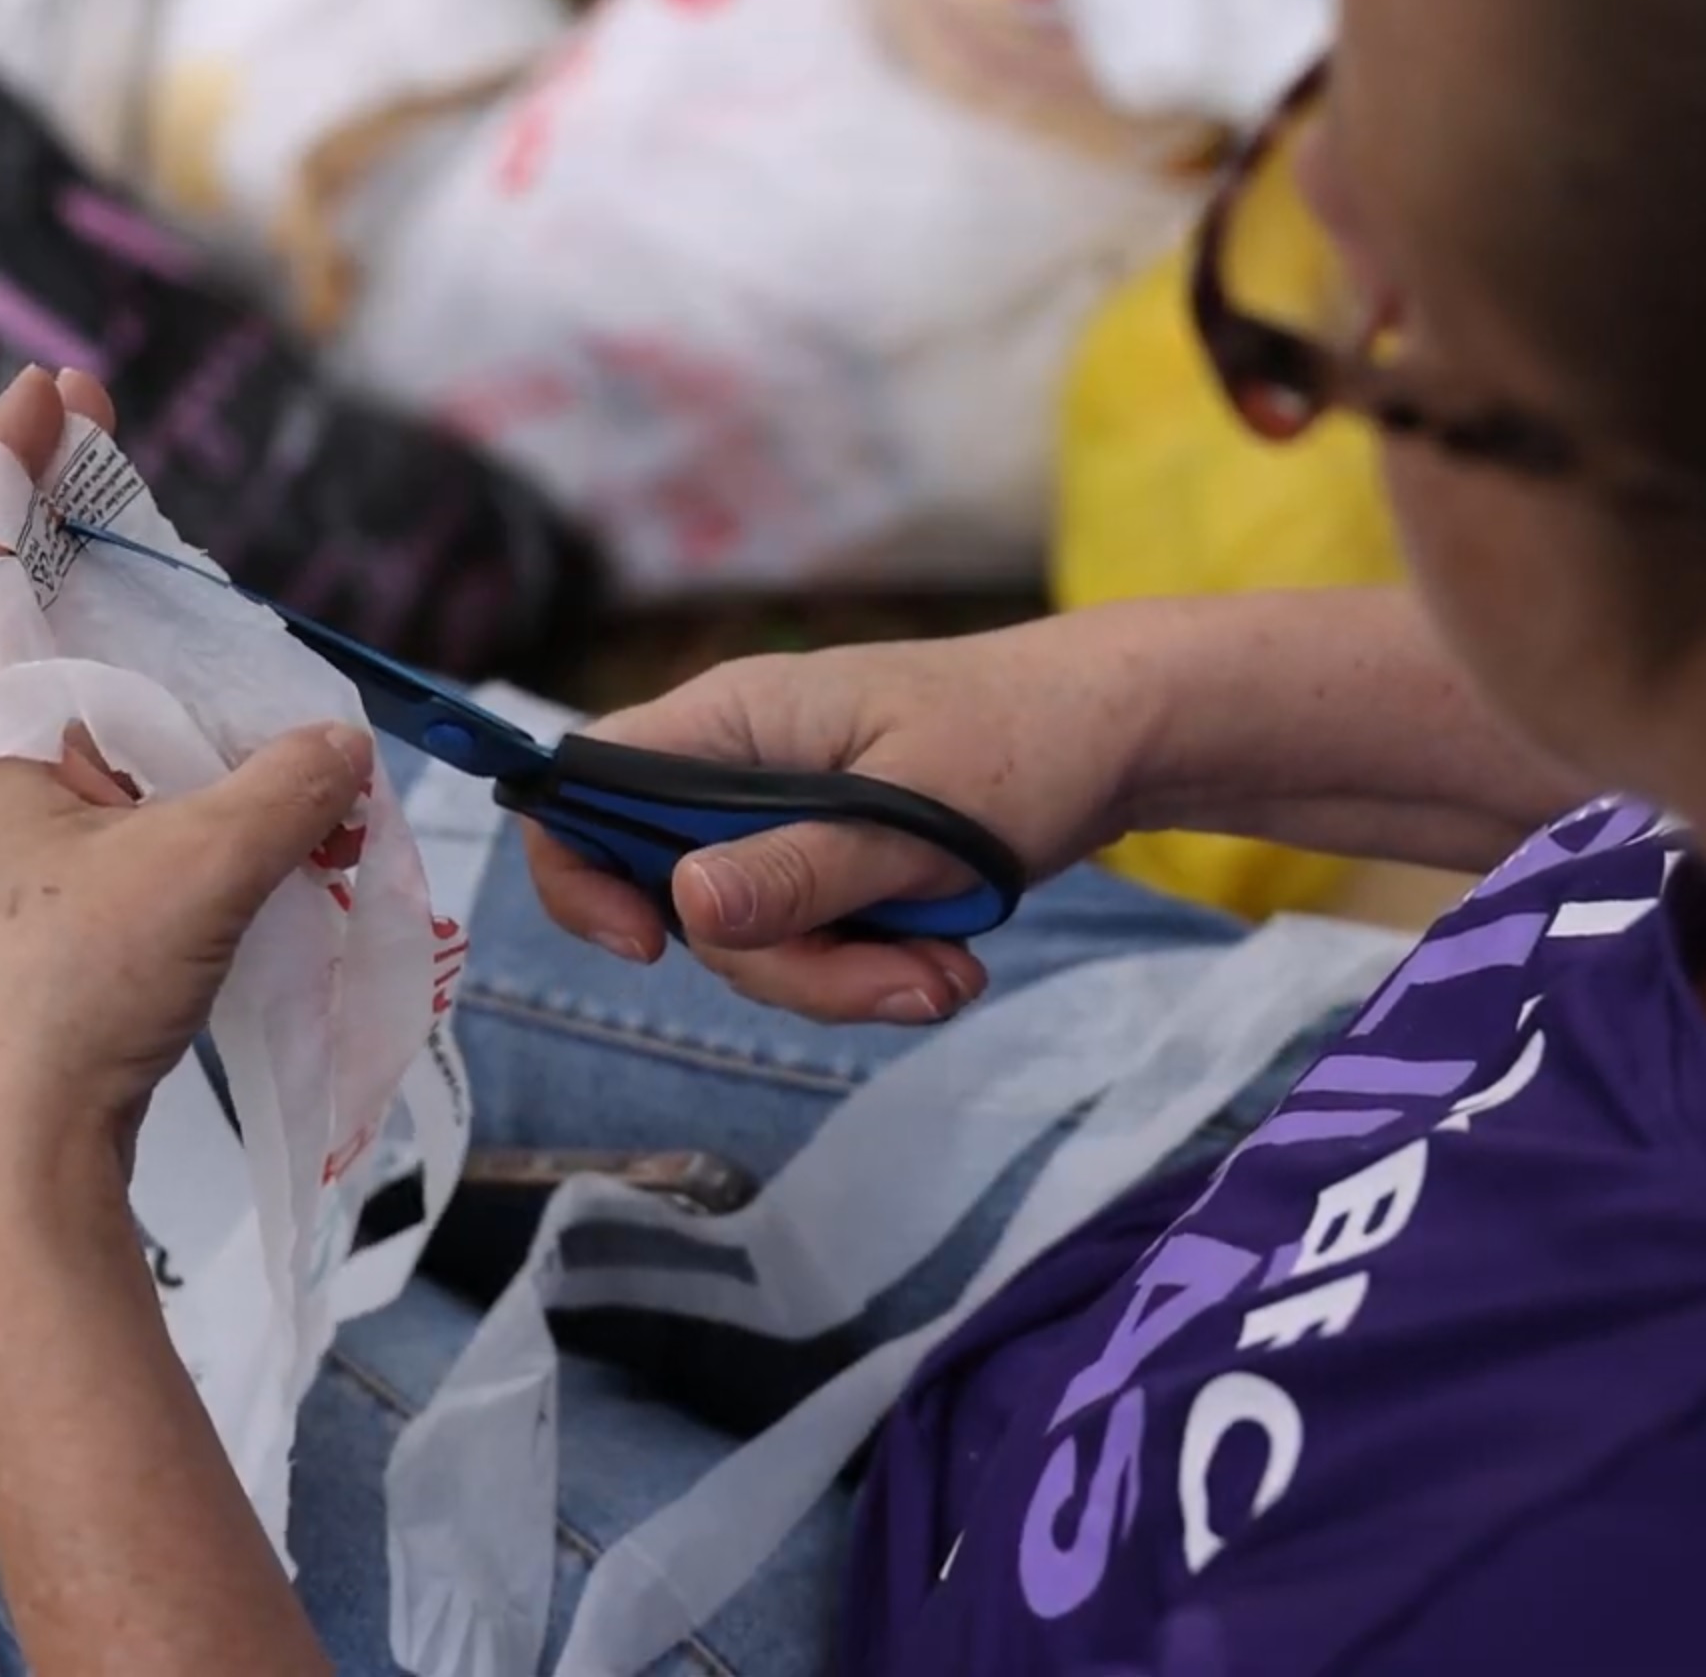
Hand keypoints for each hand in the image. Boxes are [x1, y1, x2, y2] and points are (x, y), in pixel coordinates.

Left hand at [0, 367, 381, 1198]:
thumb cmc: (67, 995)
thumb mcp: (205, 869)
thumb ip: (287, 784)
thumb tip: (337, 741)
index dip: (9, 451)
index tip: (58, 381)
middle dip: (60, 528)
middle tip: (114, 461)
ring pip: (35, 696)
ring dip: (100, 641)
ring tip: (169, 605)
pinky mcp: (1, 893)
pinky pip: (66, 770)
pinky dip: (122, 733)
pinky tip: (189, 756)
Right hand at [526, 623, 1160, 1026]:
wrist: (1123, 733)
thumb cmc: (1026, 740)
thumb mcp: (918, 816)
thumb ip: (802, 868)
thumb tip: (684, 905)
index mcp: (736, 720)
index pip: (587, 784)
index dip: (582, 873)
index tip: (650, 946)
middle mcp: (741, 768)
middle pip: (680, 898)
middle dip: (784, 965)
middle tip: (901, 985)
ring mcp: (786, 819)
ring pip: (752, 939)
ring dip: (845, 982)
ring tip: (952, 979)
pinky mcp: (832, 862)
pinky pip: (810, 942)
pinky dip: (873, 971)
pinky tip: (952, 967)